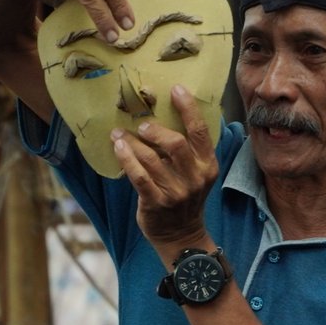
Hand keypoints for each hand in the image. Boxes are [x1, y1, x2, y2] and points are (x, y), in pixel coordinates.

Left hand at [112, 86, 219, 255]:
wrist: (181, 235)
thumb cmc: (185, 197)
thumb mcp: (196, 174)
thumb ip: (188, 151)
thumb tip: (164, 116)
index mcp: (207, 166)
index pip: (200, 132)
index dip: (188, 108)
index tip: (176, 89)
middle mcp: (195, 178)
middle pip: (176, 143)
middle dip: (155, 130)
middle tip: (141, 124)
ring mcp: (176, 192)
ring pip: (151, 159)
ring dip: (132, 142)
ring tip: (118, 134)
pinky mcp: (156, 203)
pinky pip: (138, 176)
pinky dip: (126, 159)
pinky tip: (117, 148)